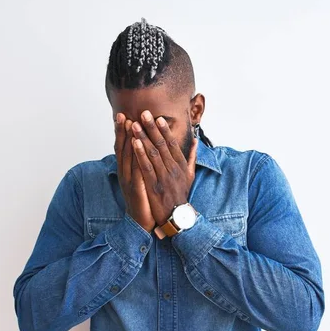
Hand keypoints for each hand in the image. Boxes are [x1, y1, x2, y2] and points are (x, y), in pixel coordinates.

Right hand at [114, 113, 154, 232]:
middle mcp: (125, 173)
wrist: (141, 222)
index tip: (123, 116)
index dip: (122, 132)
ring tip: (129, 125)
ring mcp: (129, 181)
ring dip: (129, 140)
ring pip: (128, 157)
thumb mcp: (141, 180)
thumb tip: (142, 152)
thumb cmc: (144, 200)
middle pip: (123, 149)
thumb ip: (141, 166)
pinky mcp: (136, 188)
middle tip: (122, 115)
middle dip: (122, 131)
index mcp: (127, 170)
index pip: (123, 147)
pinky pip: (136, 170)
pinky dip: (137, 157)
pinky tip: (138, 147)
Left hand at [131, 110, 197, 224]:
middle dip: (152, 128)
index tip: (158, 118)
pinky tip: (133, 143)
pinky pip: (146, 167)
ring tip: (134, 124)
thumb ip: (191, 157)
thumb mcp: (190, 175)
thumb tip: (196, 141)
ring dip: (143, 137)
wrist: (177, 217)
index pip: (172, 144)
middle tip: (144, 113)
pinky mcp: (154, 186)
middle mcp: (173, 169)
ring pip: (152, 153)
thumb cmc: (181, 195)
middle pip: (161, 144)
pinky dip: (140, 154)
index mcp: (180, 165)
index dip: (165, 130)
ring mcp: (163, 177)